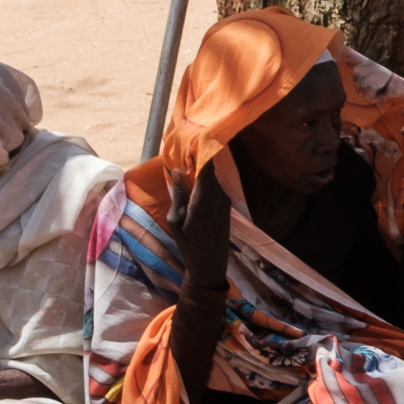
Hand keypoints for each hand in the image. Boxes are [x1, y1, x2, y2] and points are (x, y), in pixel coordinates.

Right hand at [177, 156, 236, 291]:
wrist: (210, 264)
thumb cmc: (188, 243)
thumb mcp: (176, 219)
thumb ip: (178, 194)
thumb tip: (178, 170)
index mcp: (204, 198)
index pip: (206, 167)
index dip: (201, 151)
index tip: (193, 139)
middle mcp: (218, 196)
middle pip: (210, 170)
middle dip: (198, 161)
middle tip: (184, 153)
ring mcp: (225, 201)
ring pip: (213, 179)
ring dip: (202, 173)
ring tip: (187, 169)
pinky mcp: (227, 207)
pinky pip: (216, 188)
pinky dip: (207, 183)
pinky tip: (195, 186)